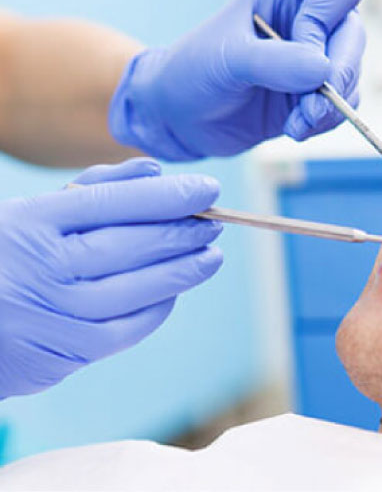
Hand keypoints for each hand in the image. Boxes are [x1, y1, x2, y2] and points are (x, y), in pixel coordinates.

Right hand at [0, 158, 222, 397]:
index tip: (207, 188)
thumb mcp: (28, 211)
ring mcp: (54, 314)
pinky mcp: (62, 354)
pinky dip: (158, 308)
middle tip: (216, 221)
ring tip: (211, 255)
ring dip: (183, 270)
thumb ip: (92, 188)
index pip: (115, 202)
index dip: (169, 196)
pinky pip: (127, 329)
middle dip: (184, 231)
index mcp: (31, 222)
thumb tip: (153, 170)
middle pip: (133, 245)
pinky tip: (174, 291)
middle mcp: (43, 267)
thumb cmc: (1, 258)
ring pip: (138, 289)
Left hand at [109, 0, 365, 159]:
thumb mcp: (228, 59)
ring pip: (353, 76)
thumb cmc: (193, 71)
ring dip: (330, 107)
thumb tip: (323, 71)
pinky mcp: (318, 92)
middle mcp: (310, 17)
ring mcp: (317, 56)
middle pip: (354, 37)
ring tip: (296, 124)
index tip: (298, 54)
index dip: (324, 24)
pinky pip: (344, 105)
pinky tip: (295, 129)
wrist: (179, 117)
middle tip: (312, 109)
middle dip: (338, 77)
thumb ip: (275, 61)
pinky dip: (325, 121)